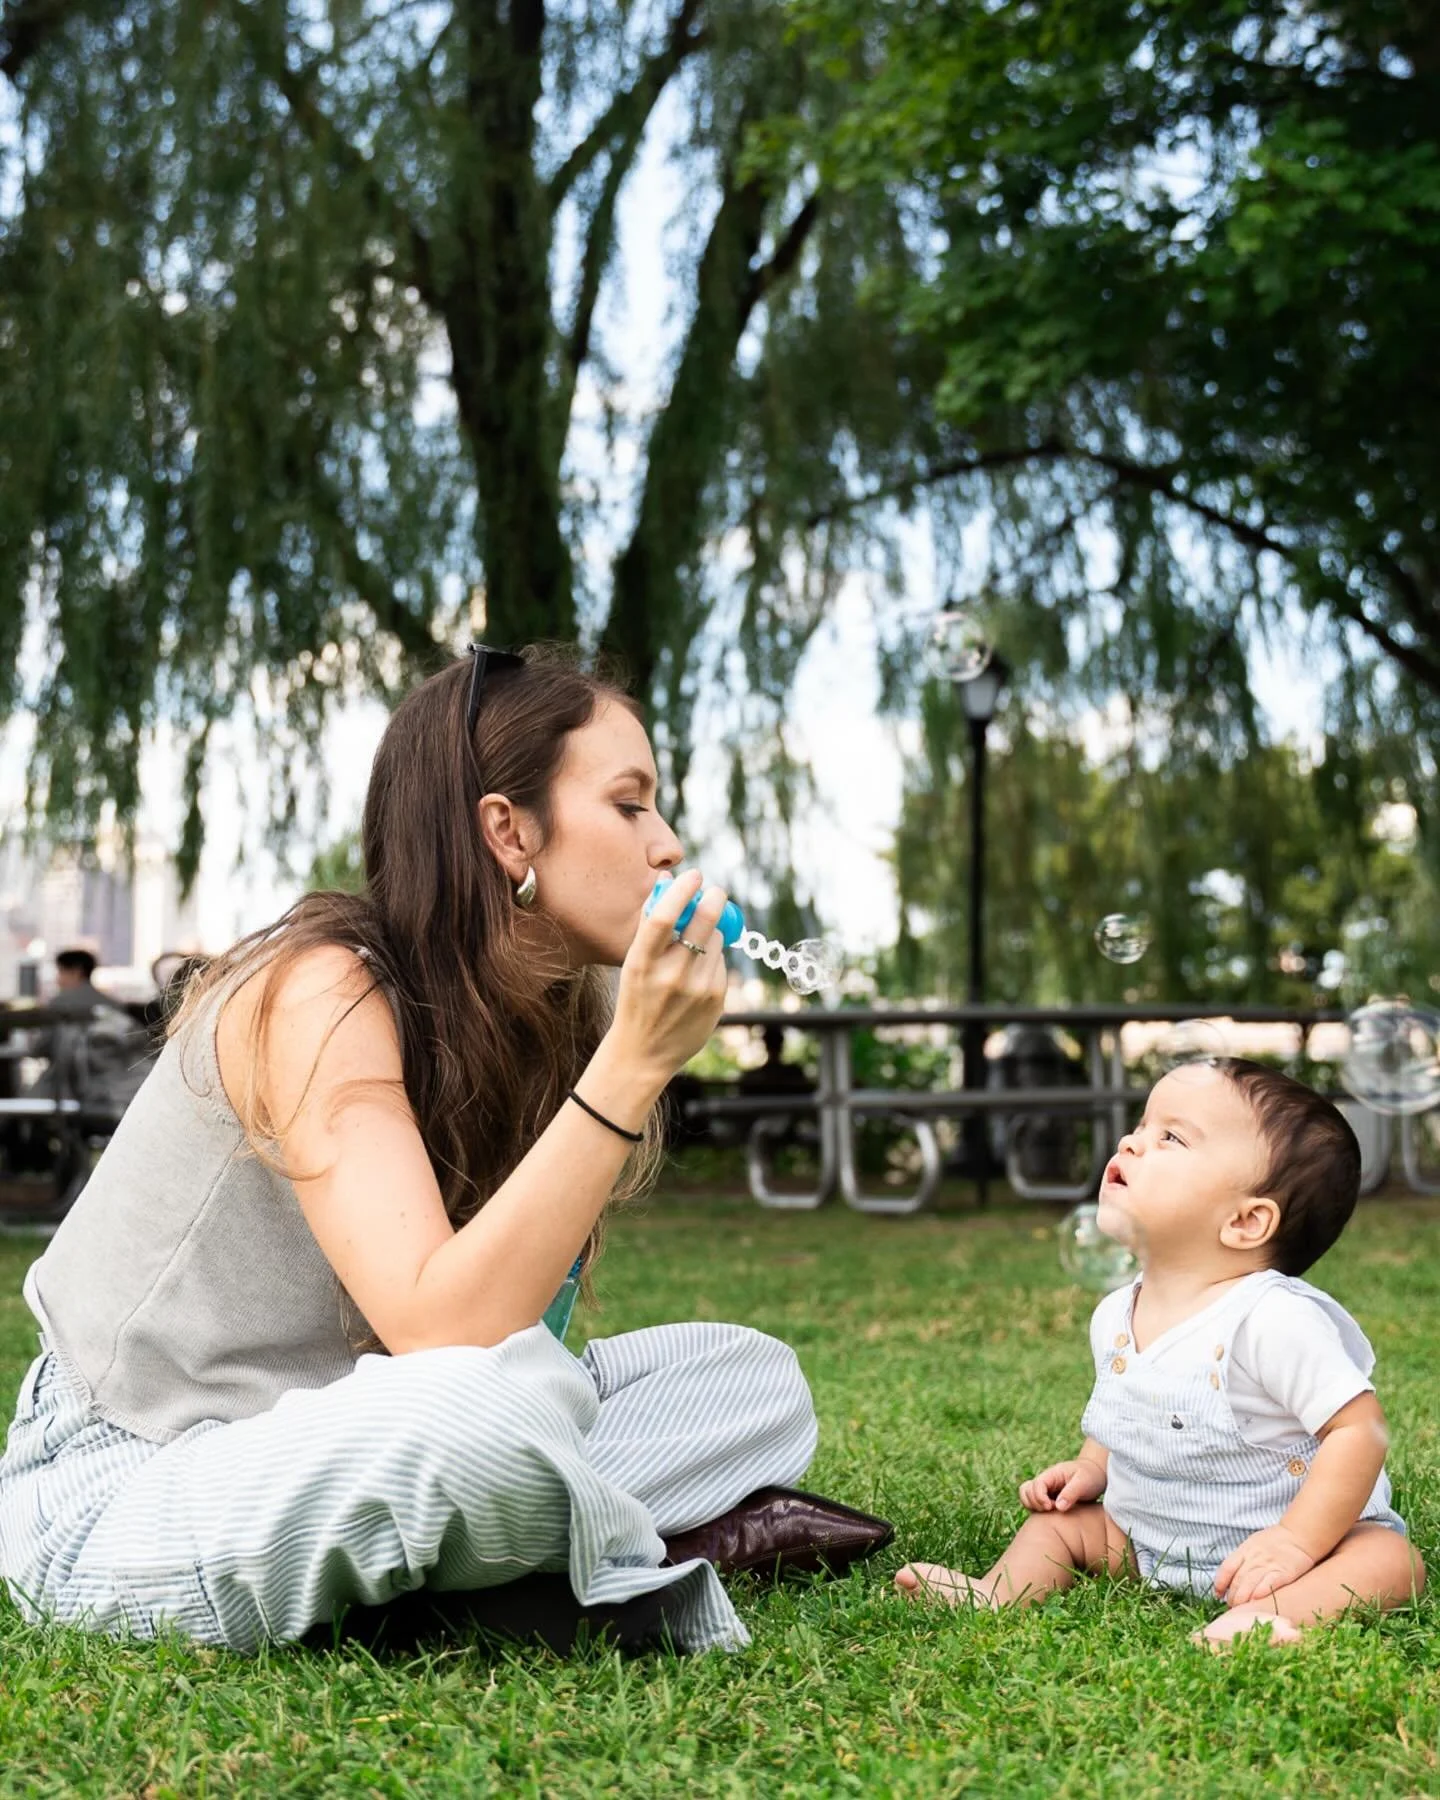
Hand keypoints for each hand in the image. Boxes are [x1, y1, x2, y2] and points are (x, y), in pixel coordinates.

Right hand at [607, 869, 730, 1085]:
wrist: (643, 1053)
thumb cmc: (636, 999)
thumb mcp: (633, 963)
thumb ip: (649, 922)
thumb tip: (667, 879)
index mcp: (642, 963)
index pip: (664, 916)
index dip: (682, 890)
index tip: (694, 874)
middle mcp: (671, 976)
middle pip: (704, 922)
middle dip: (714, 899)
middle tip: (716, 891)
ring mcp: (698, 989)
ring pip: (717, 941)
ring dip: (712, 934)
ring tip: (695, 949)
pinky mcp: (717, 1000)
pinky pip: (722, 963)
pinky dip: (714, 959)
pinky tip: (698, 976)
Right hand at [1019, 1458, 1105, 1512]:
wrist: (1096, 1475)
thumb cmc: (1091, 1476)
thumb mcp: (1084, 1482)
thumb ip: (1070, 1493)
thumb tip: (1058, 1507)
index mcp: (1051, 1474)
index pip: (1035, 1485)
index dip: (1040, 1498)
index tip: (1052, 1507)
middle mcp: (1045, 1482)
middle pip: (1025, 1491)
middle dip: (1035, 1503)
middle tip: (1052, 1509)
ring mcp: (1045, 1491)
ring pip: (1027, 1498)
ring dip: (1035, 1507)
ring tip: (1052, 1512)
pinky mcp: (1048, 1499)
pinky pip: (1036, 1505)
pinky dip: (1039, 1511)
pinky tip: (1054, 1515)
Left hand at [1214, 1526, 1316, 1605]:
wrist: (1299, 1534)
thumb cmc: (1275, 1541)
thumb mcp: (1253, 1543)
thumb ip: (1242, 1558)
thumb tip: (1231, 1576)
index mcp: (1245, 1550)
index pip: (1227, 1568)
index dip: (1220, 1583)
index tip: (1218, 1595)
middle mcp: (1254, 1558)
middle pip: (1238, 1580)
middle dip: (1233, 1596)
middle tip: (1232, 1608)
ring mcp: (1269, 1565)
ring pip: (1250, 1584)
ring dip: (1243, 1599)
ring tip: (1241, 1610)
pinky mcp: (1284, 1572)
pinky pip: (1270, 1584)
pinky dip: (1261, 1592)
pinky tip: (1256, 1601)